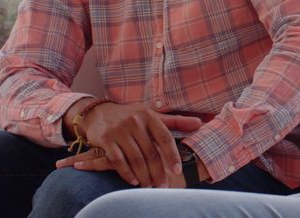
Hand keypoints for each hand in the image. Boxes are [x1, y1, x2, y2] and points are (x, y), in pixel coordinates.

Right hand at [59, 102, 202, 187]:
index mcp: (149, 115)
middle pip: (150, 152)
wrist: (100, 112)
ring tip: (150, 186)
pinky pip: (117, 160)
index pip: (165, 138)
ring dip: (144, 175)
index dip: (172, 155)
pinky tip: (134, 181)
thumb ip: (176, 121)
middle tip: (163, 186)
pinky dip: (126, 173)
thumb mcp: (153, 115)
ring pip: (135, 158)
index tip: (177, 171)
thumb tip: (200, 124)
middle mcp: (135, 121)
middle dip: (158, 172)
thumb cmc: (132, 115)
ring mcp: (119, 130)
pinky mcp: (105, 139)